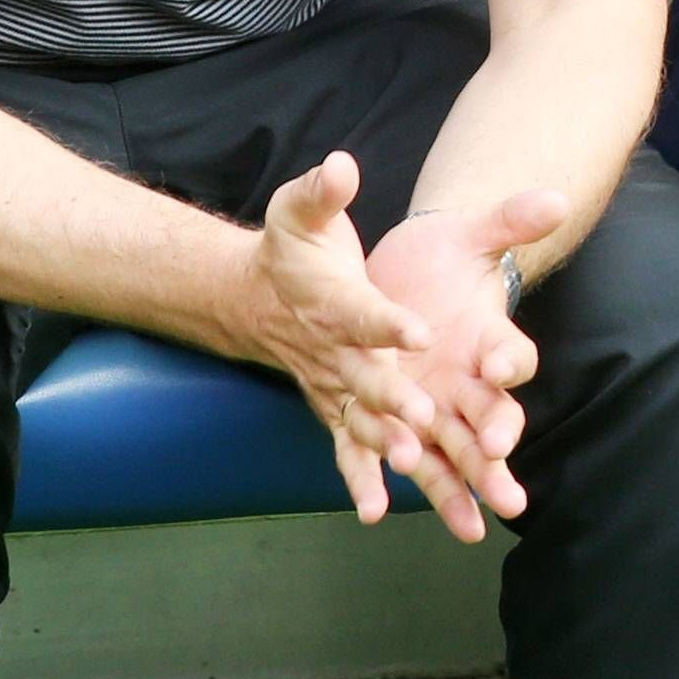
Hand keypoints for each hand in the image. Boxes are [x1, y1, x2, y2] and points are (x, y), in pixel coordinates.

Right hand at [224, 151, 476, 530]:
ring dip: (387, 445)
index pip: (364, 310)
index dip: (389, 319)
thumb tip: (339, 165)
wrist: (255, 298)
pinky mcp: (334, 408)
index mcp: (333, 302)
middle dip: (394, 396)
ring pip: (364, 421)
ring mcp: (332, 385)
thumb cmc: (289, 249)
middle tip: (423, 416)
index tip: (420, 329)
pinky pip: (348, 449)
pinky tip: (374, 513)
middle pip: (367, 375)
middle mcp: (332, 351)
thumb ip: (321, 191)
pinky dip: (359, 479)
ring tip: (413, 467)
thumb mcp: (300, 210)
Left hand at [365, 189, 568, 541]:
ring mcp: (435, 406)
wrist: (401, 281)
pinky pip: (394, 456)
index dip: (508, 364)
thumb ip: (510, 221)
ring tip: (472, 526)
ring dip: (462, 487)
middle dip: (496, 443)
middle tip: (497, 461)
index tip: (500, 370)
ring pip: (452, 454)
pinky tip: (376, 512)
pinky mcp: (397, 420)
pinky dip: (386, 484)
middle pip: (491, 418)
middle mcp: (468, 380)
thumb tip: (557, 197)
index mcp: (487, 338)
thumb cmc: (442, 257)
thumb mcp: (469, 234)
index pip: (511, 356)